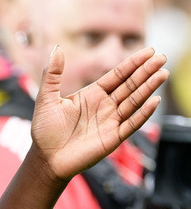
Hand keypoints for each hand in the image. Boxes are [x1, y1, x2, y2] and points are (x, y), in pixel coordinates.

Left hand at [30, 46, 168, 181]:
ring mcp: (110, 122)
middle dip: (146, 72)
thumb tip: (57, 48)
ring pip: (134, 101)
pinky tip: (154, 101)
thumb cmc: (44, 130)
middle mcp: (105, 106)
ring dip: (148, 88)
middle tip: (162, 58)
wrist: (45, 159)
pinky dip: (143, 114)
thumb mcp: (46, 98)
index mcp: (92, 94)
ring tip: (162, 73)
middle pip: (130, 85)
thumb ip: (52, 75)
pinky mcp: (112, 138)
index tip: (149, 51)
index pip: (118, 75)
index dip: (133, 63)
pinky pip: (131, 124)